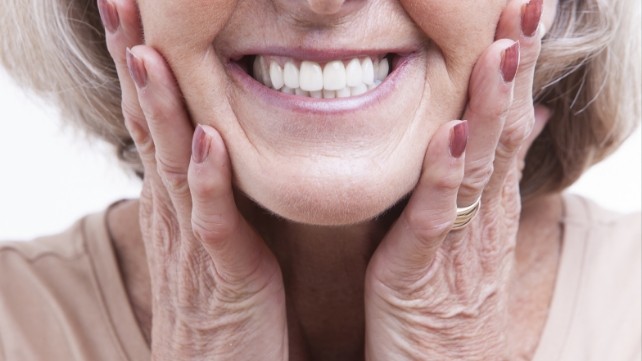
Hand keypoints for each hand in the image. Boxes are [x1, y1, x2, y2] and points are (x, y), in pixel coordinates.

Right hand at [98, 0, 287, 358]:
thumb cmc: (222, 301)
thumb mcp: (212, 234)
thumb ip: (211, 189)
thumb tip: (214, 142)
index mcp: (176, 198)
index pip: (152, 118)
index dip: (142, 62)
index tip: (135, 10)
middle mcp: (174, 211)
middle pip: (148, 124)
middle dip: (135, 61)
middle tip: (120, 0)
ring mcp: (193, 241)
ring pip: (171, 163)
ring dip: (159, 107)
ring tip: (149, 50)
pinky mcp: (223, 274)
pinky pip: (213, 222)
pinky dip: (208, 181)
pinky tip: (205, 141)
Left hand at [364, 0, 547, 358]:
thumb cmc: (452, 290)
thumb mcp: (477, 223)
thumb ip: (494, 171)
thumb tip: (525, 118)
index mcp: (490, 195)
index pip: (511, 116)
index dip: (520, 63)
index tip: (527, 8)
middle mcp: (485, 209)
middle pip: (505, 127)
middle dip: (516, 65)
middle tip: (529, 4)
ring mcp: (460, 235)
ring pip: (481, 162)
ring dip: (491, 106)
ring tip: (501, 51)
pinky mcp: (424, 264)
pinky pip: (438, 214)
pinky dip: (446, 174)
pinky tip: (452, 134)